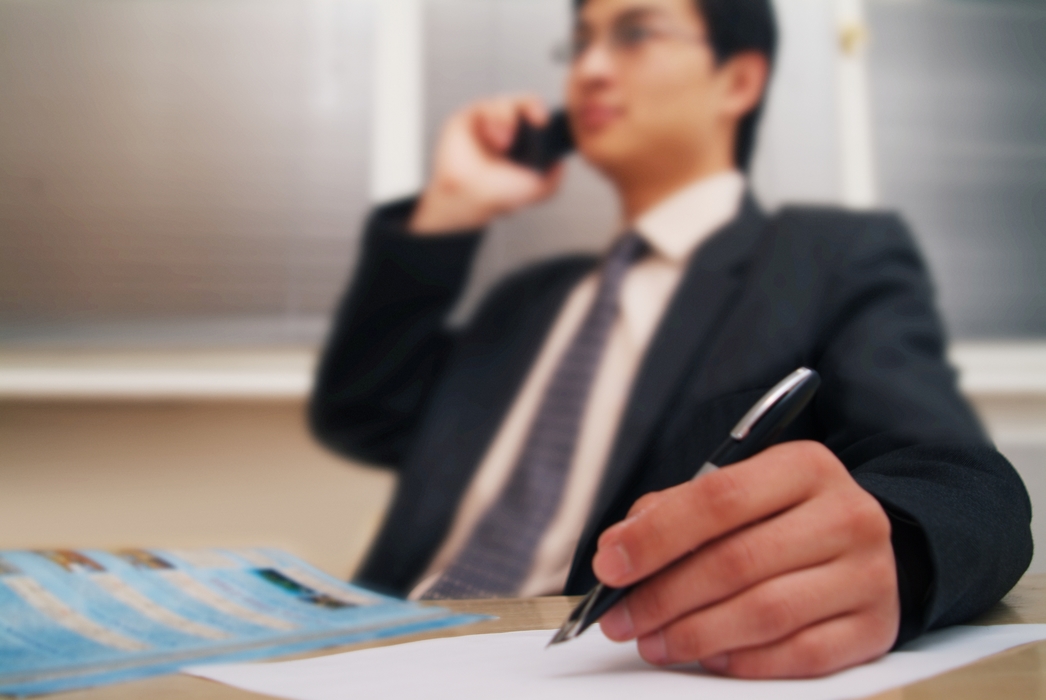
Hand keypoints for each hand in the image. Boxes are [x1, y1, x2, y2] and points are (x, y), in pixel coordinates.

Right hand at [409, 95, 565, 233]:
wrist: (473, 199)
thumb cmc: (497, 196)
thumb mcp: (538, 190)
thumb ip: (555, 177)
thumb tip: (560, 163)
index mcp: (524, 142)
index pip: (538, 115)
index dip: (544, 113)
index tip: (546, 120)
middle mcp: (506, 130)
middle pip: (523, 103)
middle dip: (531, 106)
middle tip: (538, 120)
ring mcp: (487, 123)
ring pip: (504, 102)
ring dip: (508, 119)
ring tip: (504, 143)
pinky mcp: (468, 119)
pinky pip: (484, 105)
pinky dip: (492, 118)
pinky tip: (494, 139)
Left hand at [594, 441, 899, 677]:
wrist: (862, 544)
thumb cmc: (782, 516)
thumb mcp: (737, 491)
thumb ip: (675, 511)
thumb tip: (618, 550)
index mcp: (805, 465)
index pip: (719, 498)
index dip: (656, 535)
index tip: (611, 564)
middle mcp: (846, 514)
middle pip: (737, 561)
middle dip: (664, 595)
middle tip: (621, 618)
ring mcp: (869, 574)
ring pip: (766, 612)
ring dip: (695, 634)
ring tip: (653, 642)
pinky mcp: (875, 628)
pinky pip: (801, 655)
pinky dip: (744, 662)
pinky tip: (709, 658)